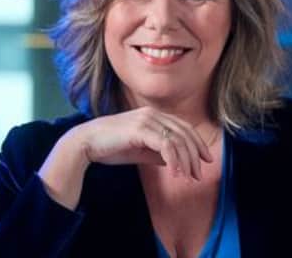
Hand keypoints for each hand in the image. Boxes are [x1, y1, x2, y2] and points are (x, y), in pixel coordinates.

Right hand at [76, 106, 213, 180]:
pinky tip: (174, 173)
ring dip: (186, 160)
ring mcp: (146, 120)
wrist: (87, 142)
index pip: (183, 127)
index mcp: (152, 115)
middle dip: (195, 154)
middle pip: (184, 132)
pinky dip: (174, 160)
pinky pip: (165, 145)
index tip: (204, 160)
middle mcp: (152, 114)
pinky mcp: (140, 129)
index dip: (197, 144)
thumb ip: (157, 152)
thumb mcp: (139, 149)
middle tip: (199, 174)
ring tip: (188, 177)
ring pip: (177, 139)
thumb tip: (174, 161)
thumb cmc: (111, 146)